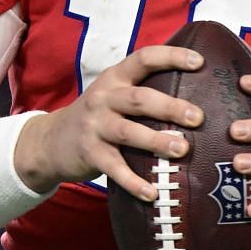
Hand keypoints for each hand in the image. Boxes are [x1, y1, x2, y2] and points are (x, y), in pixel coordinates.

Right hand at [13, 46, 204, 200]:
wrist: (51, 140)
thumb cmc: (98, 115)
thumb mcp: (114, 93)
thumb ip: (144, 89)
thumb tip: (197, 92)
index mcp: (116, 78)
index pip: (144, 59)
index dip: (172, 57)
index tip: (199, 62)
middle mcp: (104, 98)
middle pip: (140, 99)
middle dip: (170, 107)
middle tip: (198, 117)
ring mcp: (95, 126)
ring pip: (128, 132)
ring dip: (156, 141)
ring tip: (182, 150)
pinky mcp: (90, 154)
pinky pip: (115, 169)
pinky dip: (134, 182)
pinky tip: (153, 193)